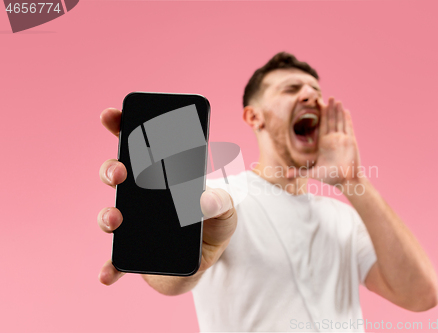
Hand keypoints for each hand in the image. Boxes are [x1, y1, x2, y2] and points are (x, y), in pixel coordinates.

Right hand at [97, 108, 236, 285]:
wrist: (205, 263)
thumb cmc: (214, 228)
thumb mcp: (226, 212)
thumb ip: (222, 202)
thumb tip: (203, 198)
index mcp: (163, 178)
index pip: (140, 147)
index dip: (123, 128)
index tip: (111, 115)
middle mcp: (142, 197)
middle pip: (118, 175)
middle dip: (111, 168)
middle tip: (121, 172)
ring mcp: (134, 224)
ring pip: (111, 214)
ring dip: (107, 215)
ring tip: (116, 219)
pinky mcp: (132, 253)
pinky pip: (116, 260)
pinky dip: (109, 266)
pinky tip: (106, 273)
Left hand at [308, 97, 361, 185]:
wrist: (346, 181)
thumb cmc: (330, 178)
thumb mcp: (313, 173)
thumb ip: (300, 172)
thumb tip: (286, 175)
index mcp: (323, 144)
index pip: (321, 125)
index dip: (320, 115)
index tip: (317, 104)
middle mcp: (333, 140)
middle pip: (330, 120)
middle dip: (329, 109)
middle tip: (328, 97)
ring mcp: (342, 139)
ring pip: (339, 121)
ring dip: (338, 111)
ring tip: (336, 100)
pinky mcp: (351, 141)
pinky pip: (348, 127)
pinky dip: (347, 119)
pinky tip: (346, 111)